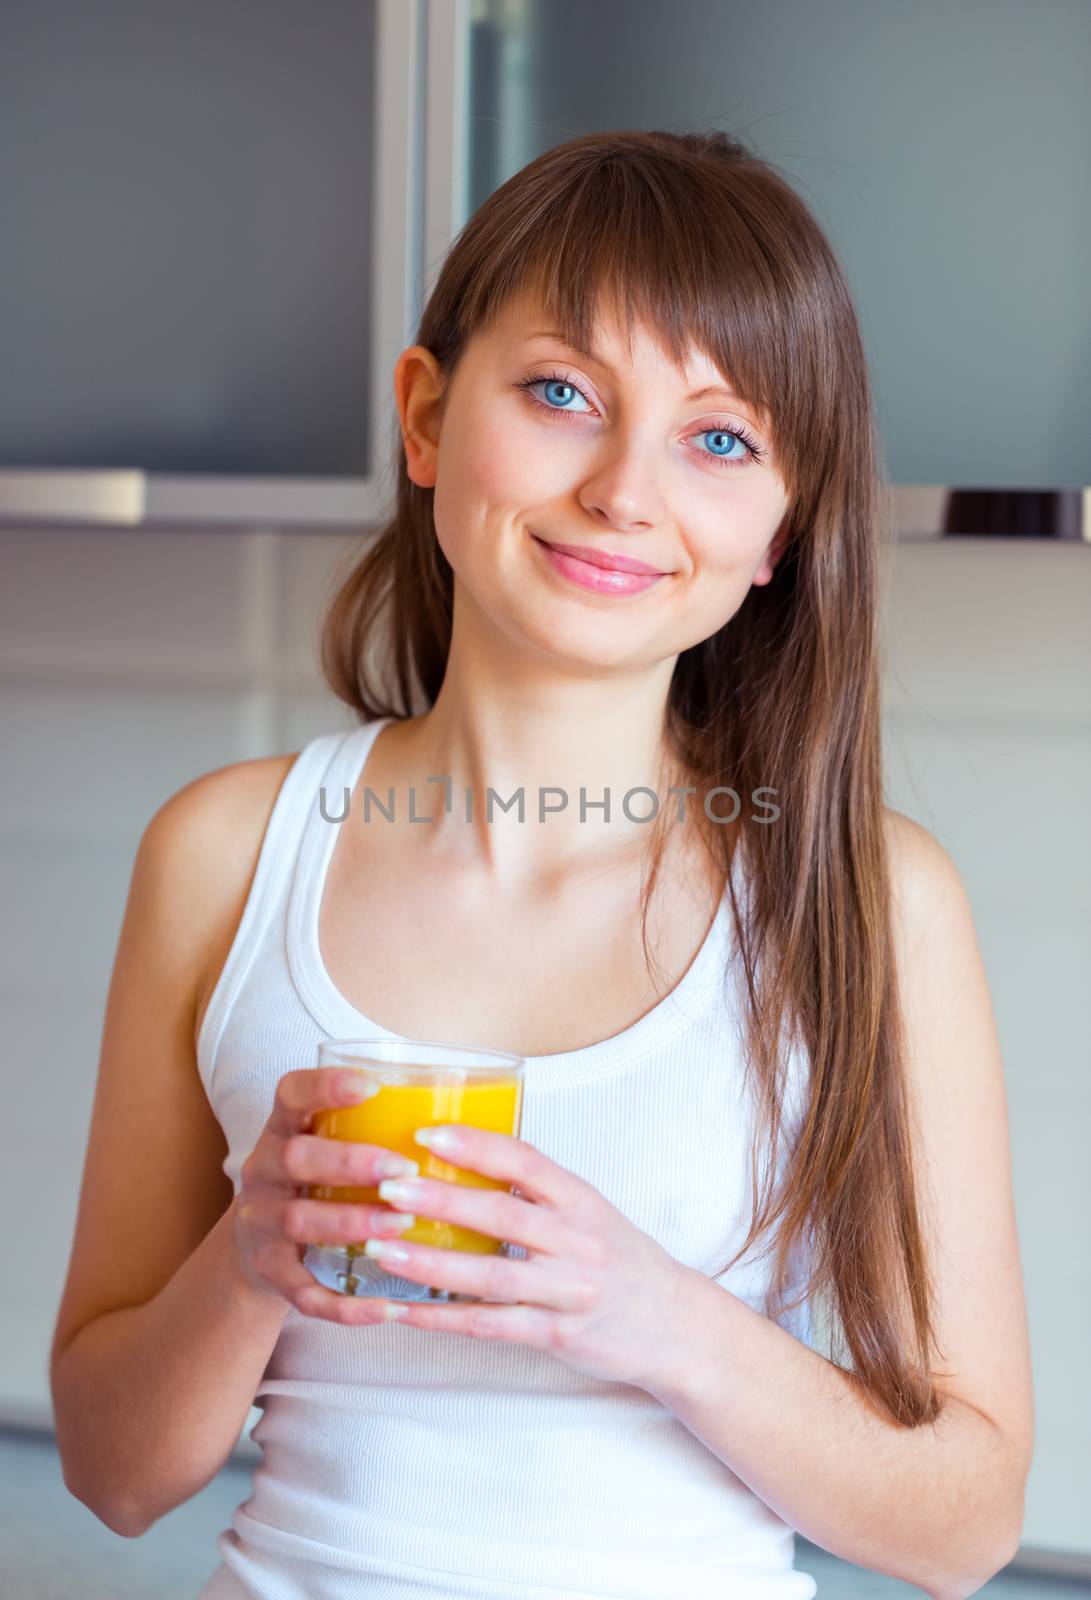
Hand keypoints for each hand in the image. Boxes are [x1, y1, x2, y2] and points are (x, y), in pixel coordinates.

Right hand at [233, 1067, 426, 1320]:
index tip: (373, 1086)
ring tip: (400, 1225)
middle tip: (401, 1167)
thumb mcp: (325, 1145)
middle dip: (349, 1162)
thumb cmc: (317, 1184)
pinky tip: (386, 1309)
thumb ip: (372, 1130)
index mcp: (283, 1129)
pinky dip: (344, 1305)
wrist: (256, 1251)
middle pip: (295, 1158)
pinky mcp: (269, 1273)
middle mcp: (264, 1171)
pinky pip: (303, 1292)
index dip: (325, 1086)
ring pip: (299, 1221)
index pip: (291, 1093)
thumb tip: (474, 1118)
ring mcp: (261, 1224)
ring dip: (351, 1223)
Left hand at [295, 1121, 699, 1393]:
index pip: (526, 1162)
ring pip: (488, 1277)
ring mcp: (568, 1291)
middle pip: (500, 1216)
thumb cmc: (623, 1261)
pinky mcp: (557, 1335)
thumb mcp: (593, 1212)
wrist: (676, 1327)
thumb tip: (471, 1155)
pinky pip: (489, 1326)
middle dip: (439, 1201)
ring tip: (379, 1249)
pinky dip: (442, 1319)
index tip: (428, 1133)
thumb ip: (540, 1191)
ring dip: (428, 1264)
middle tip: (387, 1187)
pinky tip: (403, 1312)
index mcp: (582, 1200)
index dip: (476, 1146)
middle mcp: (577, 1241)